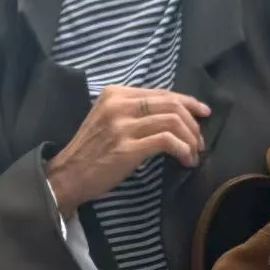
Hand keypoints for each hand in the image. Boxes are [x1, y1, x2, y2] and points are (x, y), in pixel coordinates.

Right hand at [46, 86, 210, 215]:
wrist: (68, 176)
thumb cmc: (90, 154)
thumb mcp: (107, 121)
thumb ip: (131, 113)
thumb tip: (166, 118)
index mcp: (115, 94)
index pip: (160, 92)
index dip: (187, 102)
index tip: (202, 114)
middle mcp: (119, 104)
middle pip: (170, 103)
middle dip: (193, 122)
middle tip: (200, 140)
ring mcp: (123, 125)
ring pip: (172, 120)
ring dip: (190, 138)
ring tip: (194, 153)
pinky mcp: (128, 147)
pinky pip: (166, 141)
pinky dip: (182, 149)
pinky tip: (185, 160)